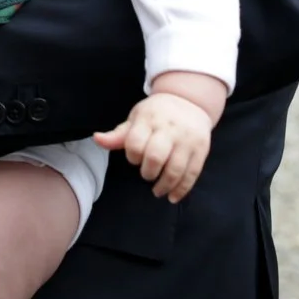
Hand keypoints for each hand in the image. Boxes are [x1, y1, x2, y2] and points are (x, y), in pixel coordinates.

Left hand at [94, 91, 212, 202]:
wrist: (189, 101)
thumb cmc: (156, 113)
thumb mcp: (136, 118)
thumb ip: (118, 134)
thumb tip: (96, 139)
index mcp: (149, 119)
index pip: (135, 143)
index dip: (132, 156)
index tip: (134, 158)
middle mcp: (170, 129)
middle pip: (156, 157)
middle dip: (148, 172)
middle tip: (147, 174)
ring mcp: (187, 139)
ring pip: (175, 169)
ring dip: (164, 185)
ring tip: (157, 191)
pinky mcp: (201, 149)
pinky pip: (192, 174)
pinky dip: (182, 189)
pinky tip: (173, 196)